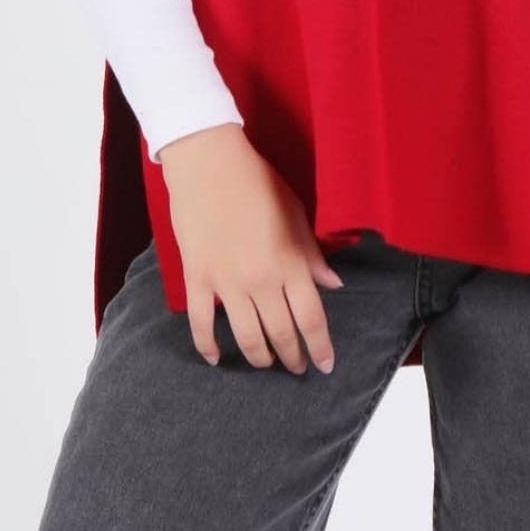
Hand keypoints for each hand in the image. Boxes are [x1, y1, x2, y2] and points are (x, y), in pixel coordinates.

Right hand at [158, 124, 344, 376]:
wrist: (209, 162)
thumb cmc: (257, 181)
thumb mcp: (295, 212)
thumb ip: (312, 253)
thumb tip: (333, 284)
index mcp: (289, 262)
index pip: (311, 318)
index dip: (320, 347)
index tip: (325, 365)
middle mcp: (261, 279)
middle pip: (281, 333)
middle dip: (292, 357)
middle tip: (297, 368)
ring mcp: (226, 282)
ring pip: (246, 336)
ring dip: (259, 357)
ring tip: (266, 363)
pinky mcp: (197, 278)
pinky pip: (201, 323)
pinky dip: (207, 346)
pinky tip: (216, 359)